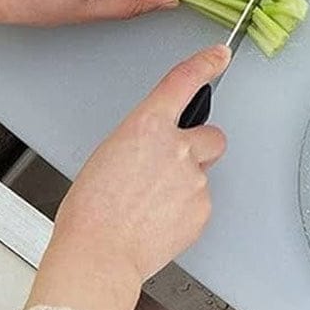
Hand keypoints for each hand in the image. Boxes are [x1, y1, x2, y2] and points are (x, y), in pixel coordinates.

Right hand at [27, 45, 229, 309]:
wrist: (100, 253)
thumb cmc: (91, 209)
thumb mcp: (109, 154)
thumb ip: (143, 143)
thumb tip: (158, 150)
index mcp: (146, 126)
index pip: (183, 83)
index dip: (205, 65)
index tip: (219, 56)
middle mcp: (177, 147)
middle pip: (210, 136)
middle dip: (197, 149)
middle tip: (169, 171)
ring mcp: (194, 179)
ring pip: (203, 173)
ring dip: (185, 183)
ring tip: (152, 205)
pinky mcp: (203, 208)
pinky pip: (201, 201)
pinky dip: (185, 209)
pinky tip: (158, 221)